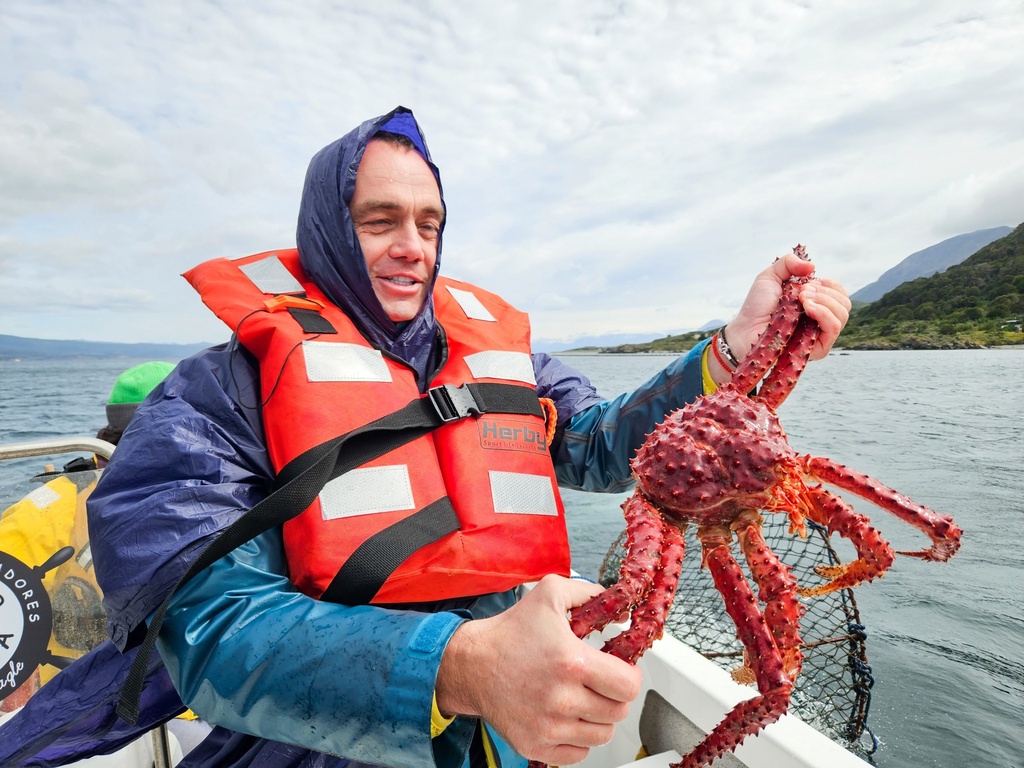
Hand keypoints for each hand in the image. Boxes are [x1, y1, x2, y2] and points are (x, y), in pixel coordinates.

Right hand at [435, 575, 641, 764]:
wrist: (472, 663)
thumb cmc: (510, 632)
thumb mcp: (550, 594)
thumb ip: (590, 593)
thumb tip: (621, 611)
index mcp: (571, 662)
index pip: (629, 686)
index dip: (630, 676)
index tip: (621, 670)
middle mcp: (561, 699)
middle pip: (618, 712)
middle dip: (614, 694)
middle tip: (599, 682)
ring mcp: (548, 727)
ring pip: (602, 735)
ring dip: (598, 717)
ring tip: (581, 697)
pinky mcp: (535, 745)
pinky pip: (579, 753)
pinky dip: (578, 738)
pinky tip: (566, 716)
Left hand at [722, 250, 850, 366]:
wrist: (744, 329)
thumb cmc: (757, 306)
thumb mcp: (770, 276)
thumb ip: (789, 263)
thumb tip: (812, 266)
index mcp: (816, 303)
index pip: (840, 293)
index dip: (829, 284)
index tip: (809, 281)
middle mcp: (821, 319)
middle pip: (844, 303)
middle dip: (825, 291)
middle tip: (802, 291)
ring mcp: (820, 334)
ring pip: (843, 315)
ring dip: (825, 301)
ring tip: (802, 299)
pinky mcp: (817, 348)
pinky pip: (833, 329)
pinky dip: (824, 313)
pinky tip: (808, 308)